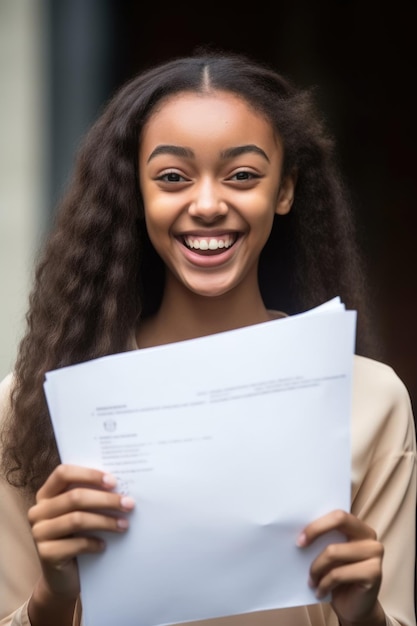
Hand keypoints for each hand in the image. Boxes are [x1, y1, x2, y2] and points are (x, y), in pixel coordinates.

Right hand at [28, 464, 134, 600]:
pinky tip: (104, 546)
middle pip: (75, 497)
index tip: (113, 482)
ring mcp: (39, 533)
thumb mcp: (81, 513)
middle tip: (128, 504)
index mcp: (46, 494)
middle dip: (106, 500)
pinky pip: (75, 544)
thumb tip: (120, 487)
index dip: (89, 474)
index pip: (63, 473)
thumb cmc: (77, 537)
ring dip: (105, 521)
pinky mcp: (45, 554)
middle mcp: (38, 511)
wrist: (63, 577)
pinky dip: (94, 543)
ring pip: (77, 519)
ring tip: (124, 525)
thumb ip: (90, 497)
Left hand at [297, 509, 384, 624]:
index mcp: (358, 527)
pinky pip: (338, 574)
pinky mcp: (374, 573)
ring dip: (315, 568)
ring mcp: (375, 553)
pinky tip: (319, 591)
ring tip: (310, 580)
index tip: (299, 539)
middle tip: (299, 547)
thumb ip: (323, 540)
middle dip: (315, 531)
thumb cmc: (338, 578)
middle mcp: (370, 537)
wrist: (354, 608)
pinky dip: (324, 584)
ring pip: (333, 551)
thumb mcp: (329, 556)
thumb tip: (299, 533)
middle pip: (340, 521)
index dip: (316, 524)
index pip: (338, 515)